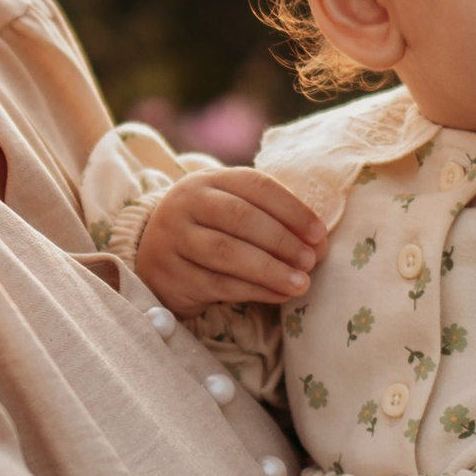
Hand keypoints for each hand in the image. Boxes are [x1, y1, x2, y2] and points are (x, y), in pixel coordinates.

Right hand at [137, 166, 327, 311]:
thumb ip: (272, 219)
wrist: (156, 259)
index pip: (256, 186)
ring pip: (227, 253)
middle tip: (311, 261)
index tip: (319, 234)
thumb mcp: (233, 211)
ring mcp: (172, 238)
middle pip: (240, 217)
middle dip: (282, 240)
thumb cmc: (211, 231)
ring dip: (270, 270)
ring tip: (301, 283)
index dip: (292, 209)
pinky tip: (278, 295)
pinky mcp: (170, 274)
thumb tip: (319, 244)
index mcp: (209, 180)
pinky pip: (217, 284)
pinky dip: (254, 291)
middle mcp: (185, 203)